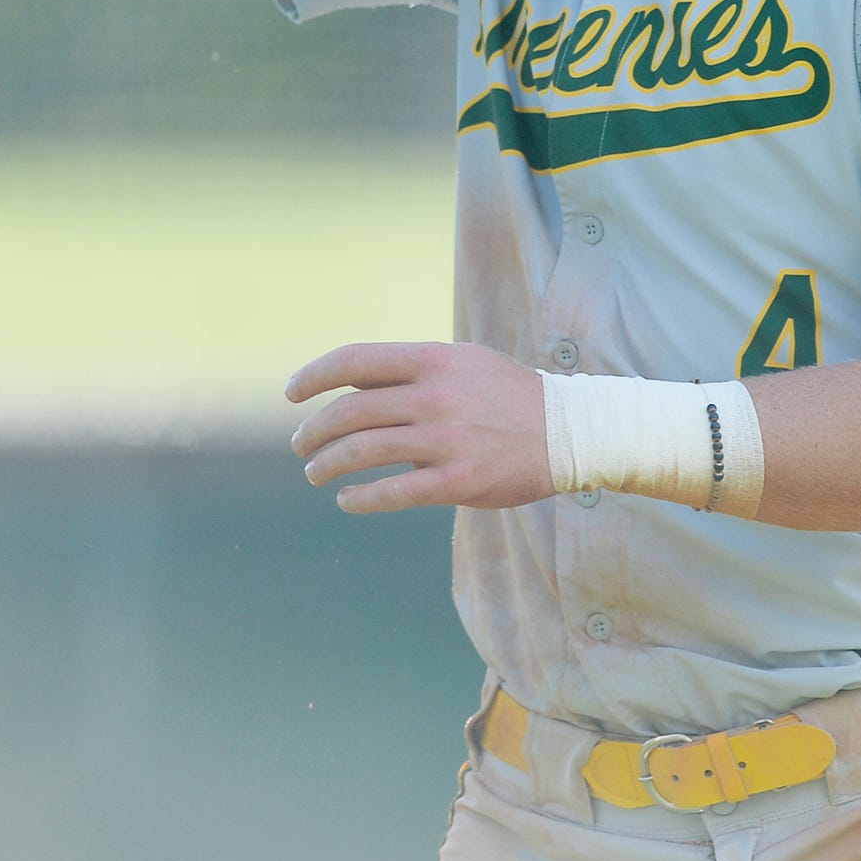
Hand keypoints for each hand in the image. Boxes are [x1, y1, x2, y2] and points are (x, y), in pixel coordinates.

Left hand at [288, 340, 548, 512]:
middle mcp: (437, 396)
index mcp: (434, 360)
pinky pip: (393, 492)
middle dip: (313, 431)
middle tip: (300, 446)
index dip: (314, 376)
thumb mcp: (462, 364)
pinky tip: (347, 500)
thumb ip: (409, 372)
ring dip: (327, 465)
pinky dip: (360, 499)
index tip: (291, 393)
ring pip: (363, 452)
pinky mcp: (458, 480)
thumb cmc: (507, 396)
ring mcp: (447, 439)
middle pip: (350, 412)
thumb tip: (347, 384)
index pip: (355, 360)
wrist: (569, 431)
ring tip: (316, 473)